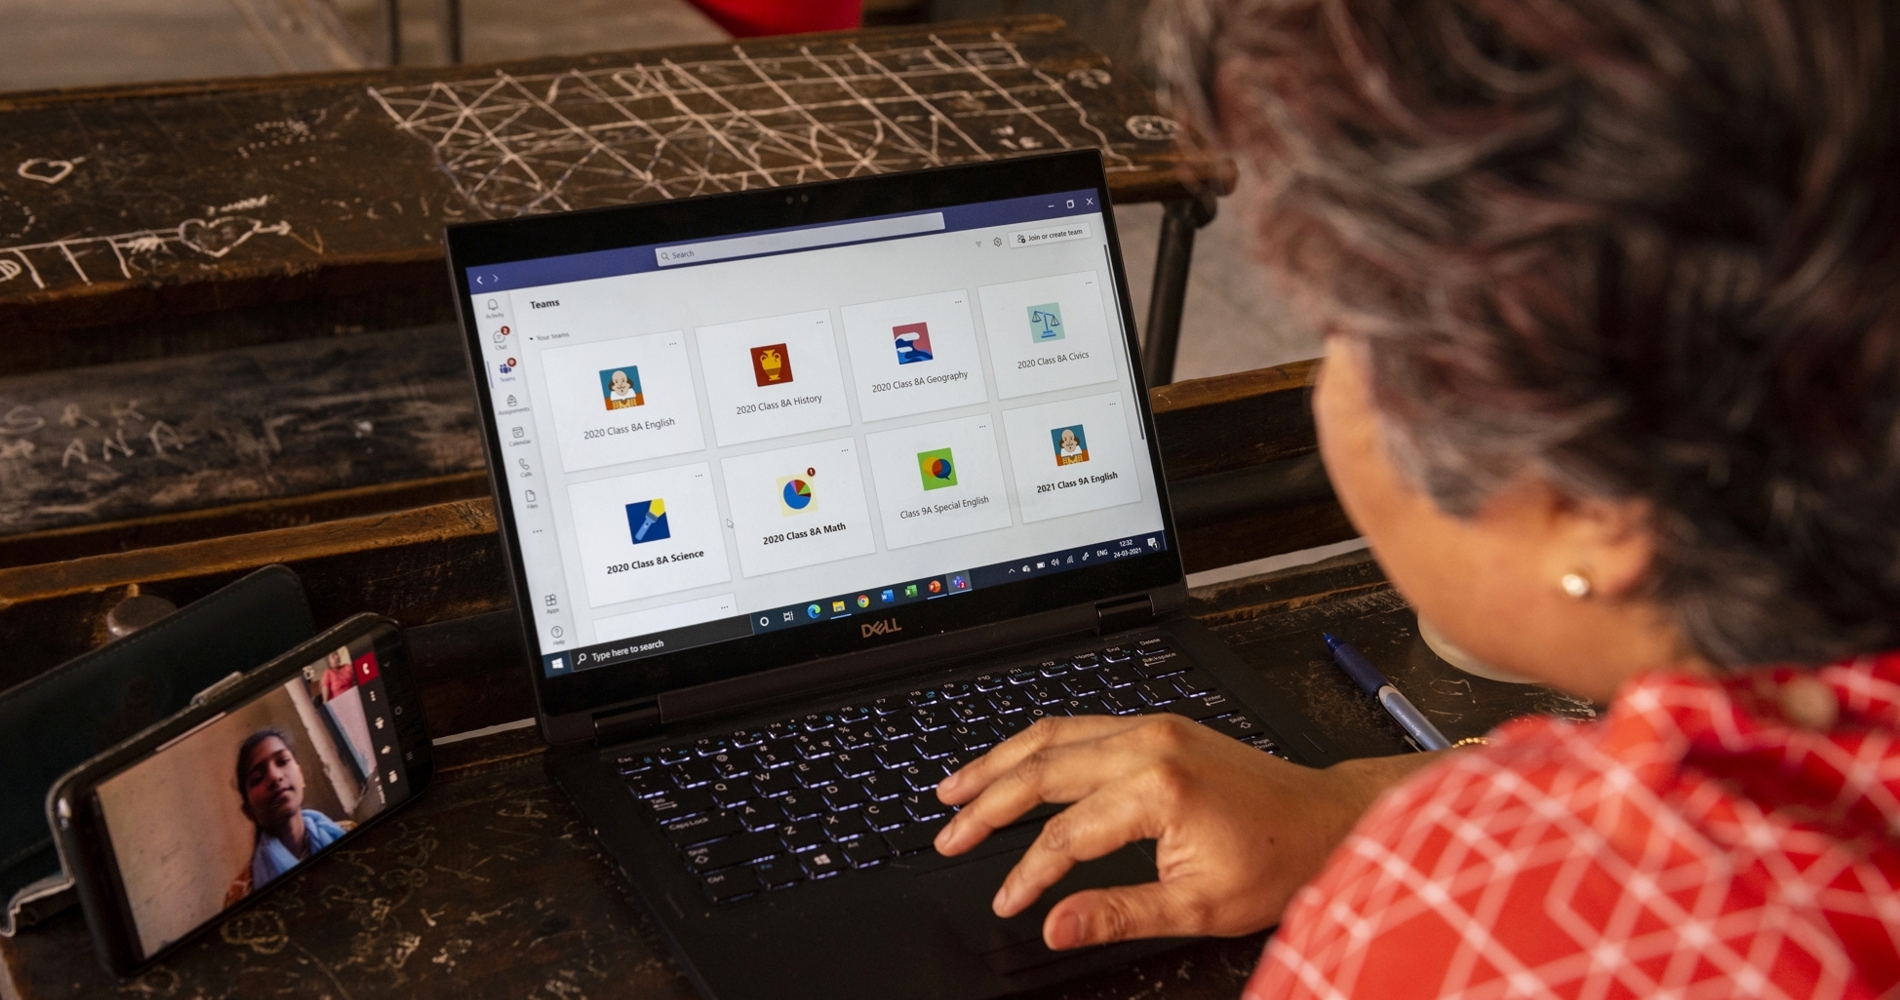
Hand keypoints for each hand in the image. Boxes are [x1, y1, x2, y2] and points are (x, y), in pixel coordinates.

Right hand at [933, 714, 1430, 950]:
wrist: (1328, 818)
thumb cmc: (1277, 861)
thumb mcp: (1198, 906)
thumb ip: (1118, 913)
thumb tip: (1055, 925)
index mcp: (1157, 787)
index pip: (1064, 834)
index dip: (1027, 873)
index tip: (1006, 901)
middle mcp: (1148, 743)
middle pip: (1042, 767)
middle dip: (986, 802)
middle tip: (946, 831)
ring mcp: (1152, 727)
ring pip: (1052, 734)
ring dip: (999, 761)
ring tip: (955, 788)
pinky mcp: (1157, 725)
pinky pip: (1079, 726)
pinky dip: (1036, 745)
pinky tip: (1013, 762)